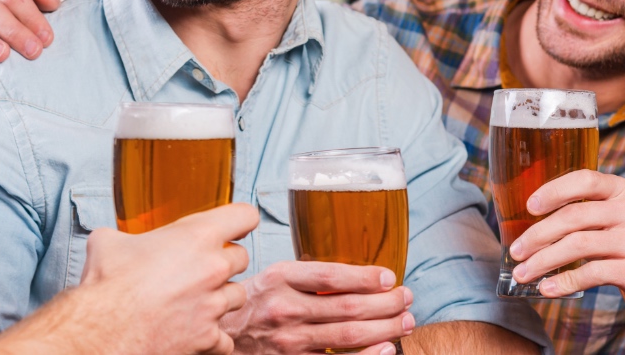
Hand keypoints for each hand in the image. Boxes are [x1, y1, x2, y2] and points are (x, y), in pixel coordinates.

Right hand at [79, 204, 258, 353]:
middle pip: (242, 258)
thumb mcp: (108, 243)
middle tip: (200, 268)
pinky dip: (212, 336)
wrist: (102, 332)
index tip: (235, 227)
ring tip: (195, 300)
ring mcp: (214, 305)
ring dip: (220, 297)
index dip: (239, 220)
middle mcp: (213, 269)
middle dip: (223, 262)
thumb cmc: (108, 287)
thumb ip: (123, 236)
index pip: (245, 216)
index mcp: (196, 236)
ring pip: (238, 296)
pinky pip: (225, 337)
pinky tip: (193, 331)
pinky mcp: (209, 338)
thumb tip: (112, 238)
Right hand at [222, 261, 414, 354]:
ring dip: (385, 327)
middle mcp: (284, 308)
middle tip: (406, 297)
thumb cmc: (250, 305)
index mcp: (279, 278)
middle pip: (348, 306)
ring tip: (406, 320)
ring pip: (349, 334)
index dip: (366, 276)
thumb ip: (305, 277)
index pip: (331, 276)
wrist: (218, 335)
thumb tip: (357, 277)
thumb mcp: (270, 278)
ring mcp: (288, 341)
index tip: (389, 276)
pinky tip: (386, 349)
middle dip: (386, 302)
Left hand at [508, 169, 624, 313]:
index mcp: (620, 190)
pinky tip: (546, 288)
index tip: (528, 207)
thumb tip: (525, 222)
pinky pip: (590, 274)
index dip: (554, 191)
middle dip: (537, 235)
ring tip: (523, 273)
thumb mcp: (611, 215)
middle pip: (574, 217)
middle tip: (516, 251)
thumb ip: (581, 210)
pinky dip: (563, 282)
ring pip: (577, 246)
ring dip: (543, 261)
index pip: (584, 180)